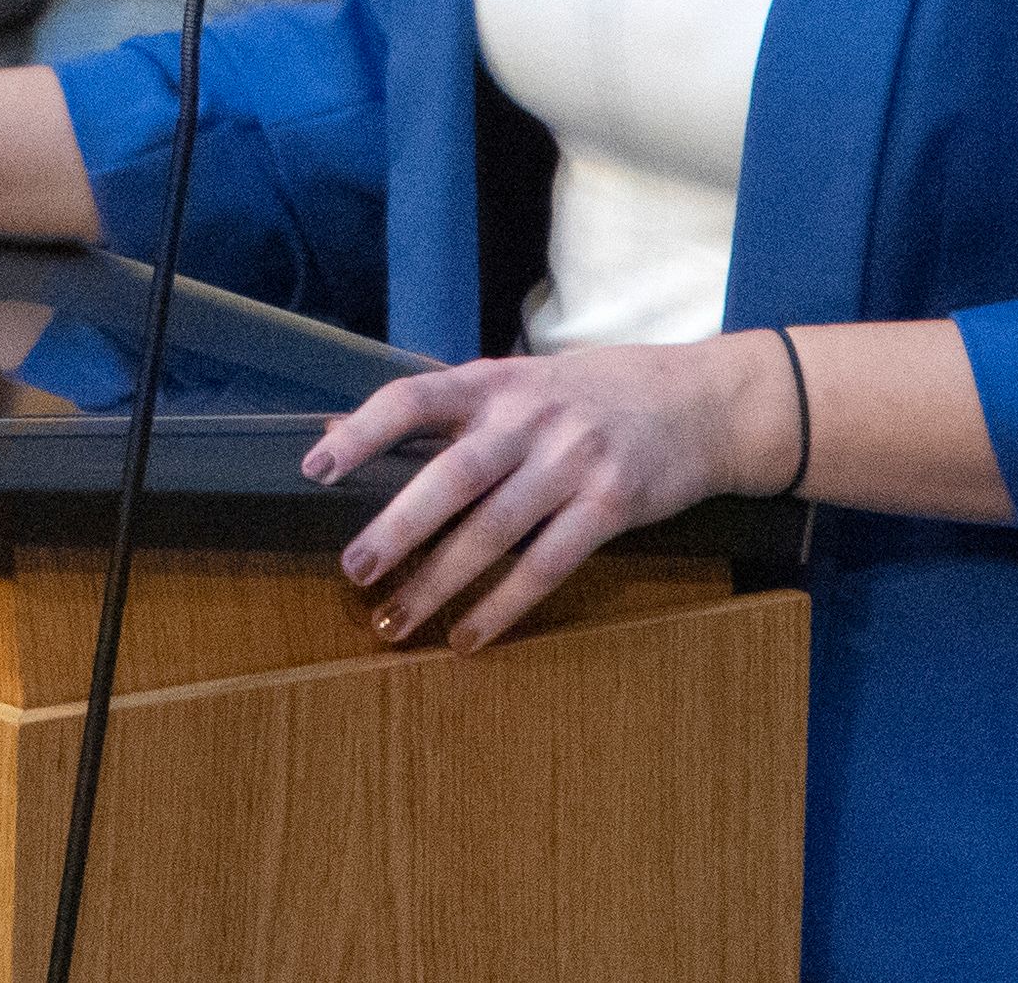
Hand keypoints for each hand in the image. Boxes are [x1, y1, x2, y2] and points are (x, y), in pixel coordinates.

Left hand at [301, 335, 796, 652]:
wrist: (700, 401)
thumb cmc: (589, 394)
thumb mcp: (518, 382)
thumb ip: (441, 411)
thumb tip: (337, 430)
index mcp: (495, 382)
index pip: (415, 396)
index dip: (364, 430)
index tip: (317, 465)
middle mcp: (531, 418)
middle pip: (454, 476)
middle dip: (399, 528)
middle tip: (354, 571)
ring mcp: (573, 462)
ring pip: (495, 531)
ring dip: (441, 583)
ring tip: (396, 621)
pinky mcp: (611, 505)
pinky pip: (547, 564)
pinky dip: (503, 606)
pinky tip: (467, 636)